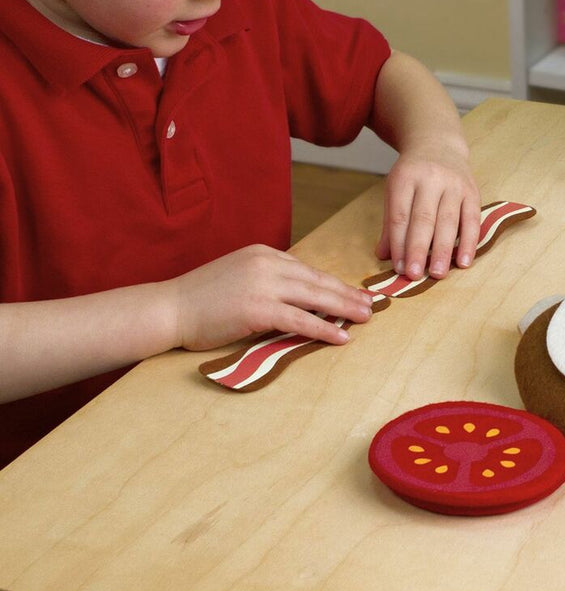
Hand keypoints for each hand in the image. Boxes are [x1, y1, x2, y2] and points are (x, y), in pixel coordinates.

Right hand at [169, 245, 373, 349]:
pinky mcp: (259, 308)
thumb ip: (266, 280)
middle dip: (347, 293)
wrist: (168, 308)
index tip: (352, 292)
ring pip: (315, 297)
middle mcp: (268, 263)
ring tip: (364, 317)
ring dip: (344, 308)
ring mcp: (264, 285)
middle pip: (318, 280)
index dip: (333, 283)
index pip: (307, 270)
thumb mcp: (239, 276)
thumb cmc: (200, 299)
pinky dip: (324, 328)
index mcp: (264, 253)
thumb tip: (296, 296)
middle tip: (371, 303)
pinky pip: (301, 319)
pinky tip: (341, 336)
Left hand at [376, 135, 481, 279]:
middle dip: (419, 249)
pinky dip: (469, 242)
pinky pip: (472, 219)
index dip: (399, 243)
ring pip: (449, 220)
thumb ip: (391, 223)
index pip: (401, 215)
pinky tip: (464, 261)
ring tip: (438, 274)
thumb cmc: (413, 173)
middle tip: (415, 275)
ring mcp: (454, 184)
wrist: (438, 143)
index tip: (398, 268)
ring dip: (444, 250)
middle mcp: (431, 179)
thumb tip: (383, 256)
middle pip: (424, 218)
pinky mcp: (472, 190)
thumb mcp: (395, 189)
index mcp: (405, 178)